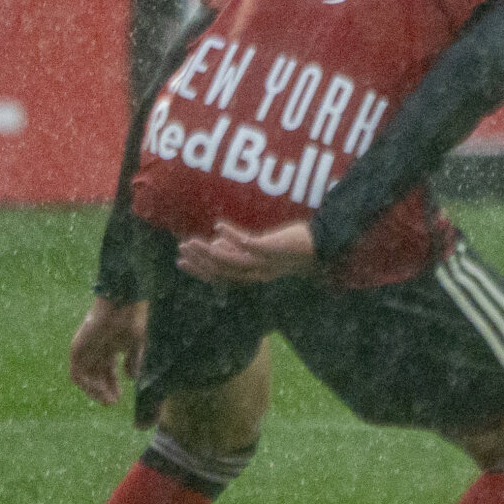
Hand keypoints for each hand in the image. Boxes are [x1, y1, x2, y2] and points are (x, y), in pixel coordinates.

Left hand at [69, 296, 146, 406]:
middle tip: (113, 403)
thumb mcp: (137, 344)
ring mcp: (86, 350)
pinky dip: (86, 384)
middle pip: (97, 376)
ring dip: (94, 391)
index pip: (108, 371)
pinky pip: (77, 373)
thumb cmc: (133, 320)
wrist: (122, 305)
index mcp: (111, 347)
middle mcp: (96, 350)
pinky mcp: (77, 349)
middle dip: (104, 391)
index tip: (120, 399)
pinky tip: (98, 390)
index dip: (113, 386)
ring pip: (85, 377)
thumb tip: (132, 378)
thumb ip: (134, 361)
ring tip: (107, 400)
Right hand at [176, 218, 317, 284]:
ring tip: (191, 242)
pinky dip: (232, 236)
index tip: (181, 261)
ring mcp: (264, 262)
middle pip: (221, 272)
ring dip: (208, 252)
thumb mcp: (261, 248)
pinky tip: (218, 226)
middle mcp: (257, 273)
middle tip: (182, 249)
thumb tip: (216, 245)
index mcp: (253, 275)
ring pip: (230, 262)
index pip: (220, 277)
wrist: (322, 244)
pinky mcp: (273, 249)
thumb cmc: (291, 245)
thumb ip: (238, 248)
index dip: (199, 271)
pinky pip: (248, 245)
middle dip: (199, 261)